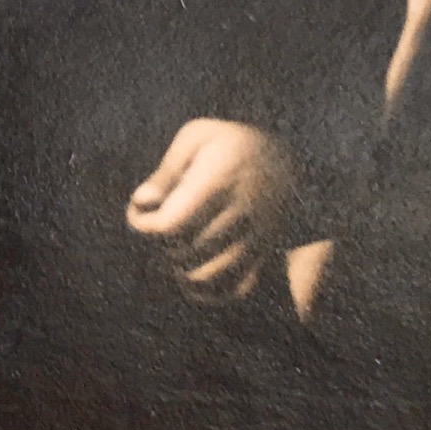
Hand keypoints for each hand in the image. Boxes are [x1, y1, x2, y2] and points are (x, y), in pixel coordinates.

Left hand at [125, 120, 296, 299]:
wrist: (289, 157)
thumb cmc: (231, 144)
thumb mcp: (198, 137)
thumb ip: (166, 171)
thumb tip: (143, 201)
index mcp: (219, 181)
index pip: (170, 224)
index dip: (144, 225)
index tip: (141, 213)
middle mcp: (241, 213)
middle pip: (184, 251)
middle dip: (162, 243)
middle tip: (163, 226)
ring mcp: (257, 237)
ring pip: (206, 276)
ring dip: (181, 268)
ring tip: (178, 248)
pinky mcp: (265, 253)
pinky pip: (235, 290)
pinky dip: (209, 292)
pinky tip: (195, 273)